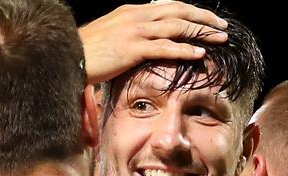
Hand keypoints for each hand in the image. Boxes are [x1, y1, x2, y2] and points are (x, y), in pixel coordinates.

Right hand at [79, 2, 227, 83]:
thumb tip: (141, 45)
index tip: (205, 19)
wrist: (65, 56)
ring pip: (177, 26)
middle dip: (203, 17)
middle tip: (222, 26)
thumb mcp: (109, 37)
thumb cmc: (85, 52)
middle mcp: (136, 17)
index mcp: (131, 12)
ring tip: (219, 38)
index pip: (168, 7)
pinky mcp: (132, 49)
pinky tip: (199, 53)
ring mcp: (135, 31)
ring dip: (201, 31)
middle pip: (178, 11)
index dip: (190, 11)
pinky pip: (165, 47)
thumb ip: (128, 36)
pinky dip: (184, 49)